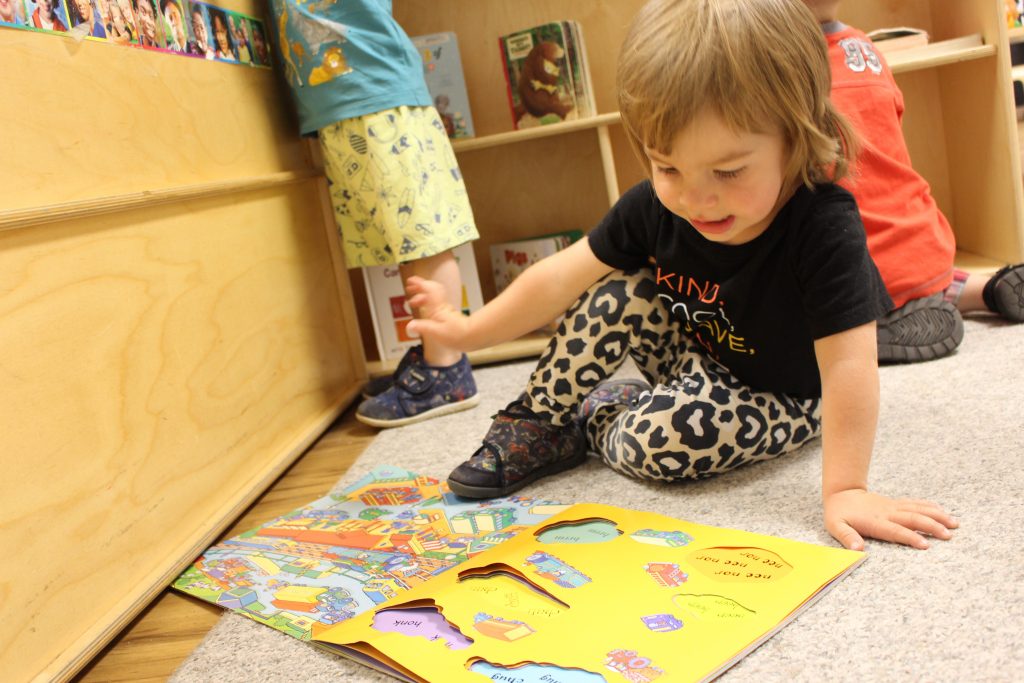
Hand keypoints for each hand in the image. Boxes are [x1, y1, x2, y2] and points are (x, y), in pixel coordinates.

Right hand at [404, 276, 471, 348]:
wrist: (471, 336)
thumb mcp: (436, 332)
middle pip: (431, 289)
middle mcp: (441, 306)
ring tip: (415, 302)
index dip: (419, 283)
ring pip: (433, 296)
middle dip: (420, 288)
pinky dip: (428, 303)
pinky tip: (424, 310)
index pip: (429, 289)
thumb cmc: (457, 334)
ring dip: (423, 296)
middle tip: (410, 290)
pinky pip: (436, 304)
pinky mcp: (448, 314)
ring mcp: (445, 309)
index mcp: (437, 307)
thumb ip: (422, 327)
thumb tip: (410, 325)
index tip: (411, 281)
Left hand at [823, 488, 957, 549]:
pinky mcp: (896, 503)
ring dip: (936, 516)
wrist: (842, 492)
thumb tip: (857, 549)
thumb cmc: (839, 513)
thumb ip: (847, 537)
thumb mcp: (836, 526)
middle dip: (931, 526)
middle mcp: (887, 513)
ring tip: (954, 524)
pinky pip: (915, 504)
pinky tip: (943, 512)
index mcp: (874, 522)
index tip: (925, 544)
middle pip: (912, 519)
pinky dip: (930, 507)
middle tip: (949, 535)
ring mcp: (894, 507)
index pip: (895, 530)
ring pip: (918, 510)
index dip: (910, 537)